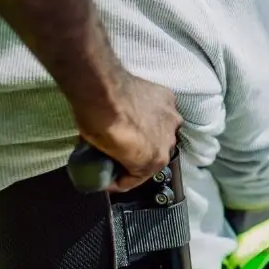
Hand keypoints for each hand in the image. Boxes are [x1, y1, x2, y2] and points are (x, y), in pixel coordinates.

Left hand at [74, 73, 181, 191]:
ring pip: (159, 133)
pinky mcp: (167, 98)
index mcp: (154, 162)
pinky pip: (159, 112)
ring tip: (127, 126)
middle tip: (116, 148)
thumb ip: (111, 159)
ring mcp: (170, 119)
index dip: (117, 178)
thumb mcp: (99, 152)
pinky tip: (136, 109)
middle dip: (134, 155)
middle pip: (151, 155)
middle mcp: (169, 143)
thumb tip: (105, 156)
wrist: (102, 89)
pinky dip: (149, 113)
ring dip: (146, 133)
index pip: (134, 179)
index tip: (106, 172)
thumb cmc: (98, 122)